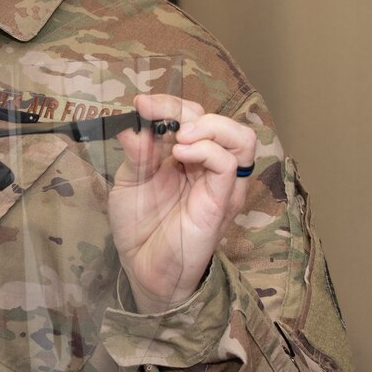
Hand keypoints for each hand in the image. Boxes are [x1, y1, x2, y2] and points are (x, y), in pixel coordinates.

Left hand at [108, 94, 257, 312]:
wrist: (143, 268)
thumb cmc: (139, 225)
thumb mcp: (130, 180)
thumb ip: (136, 152)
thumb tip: (132, 121)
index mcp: (185, 156)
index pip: (191, 115)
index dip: (168, 104)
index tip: (140, 104)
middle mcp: (207, 165)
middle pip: (216, 120)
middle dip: (183, 109)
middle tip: (154, 114)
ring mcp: (219, 183)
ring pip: (241, 138)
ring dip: (209, 126)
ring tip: (178, 135)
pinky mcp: (222, 201)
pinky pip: (230, 165)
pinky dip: (207, 150)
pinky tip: (180, 154)